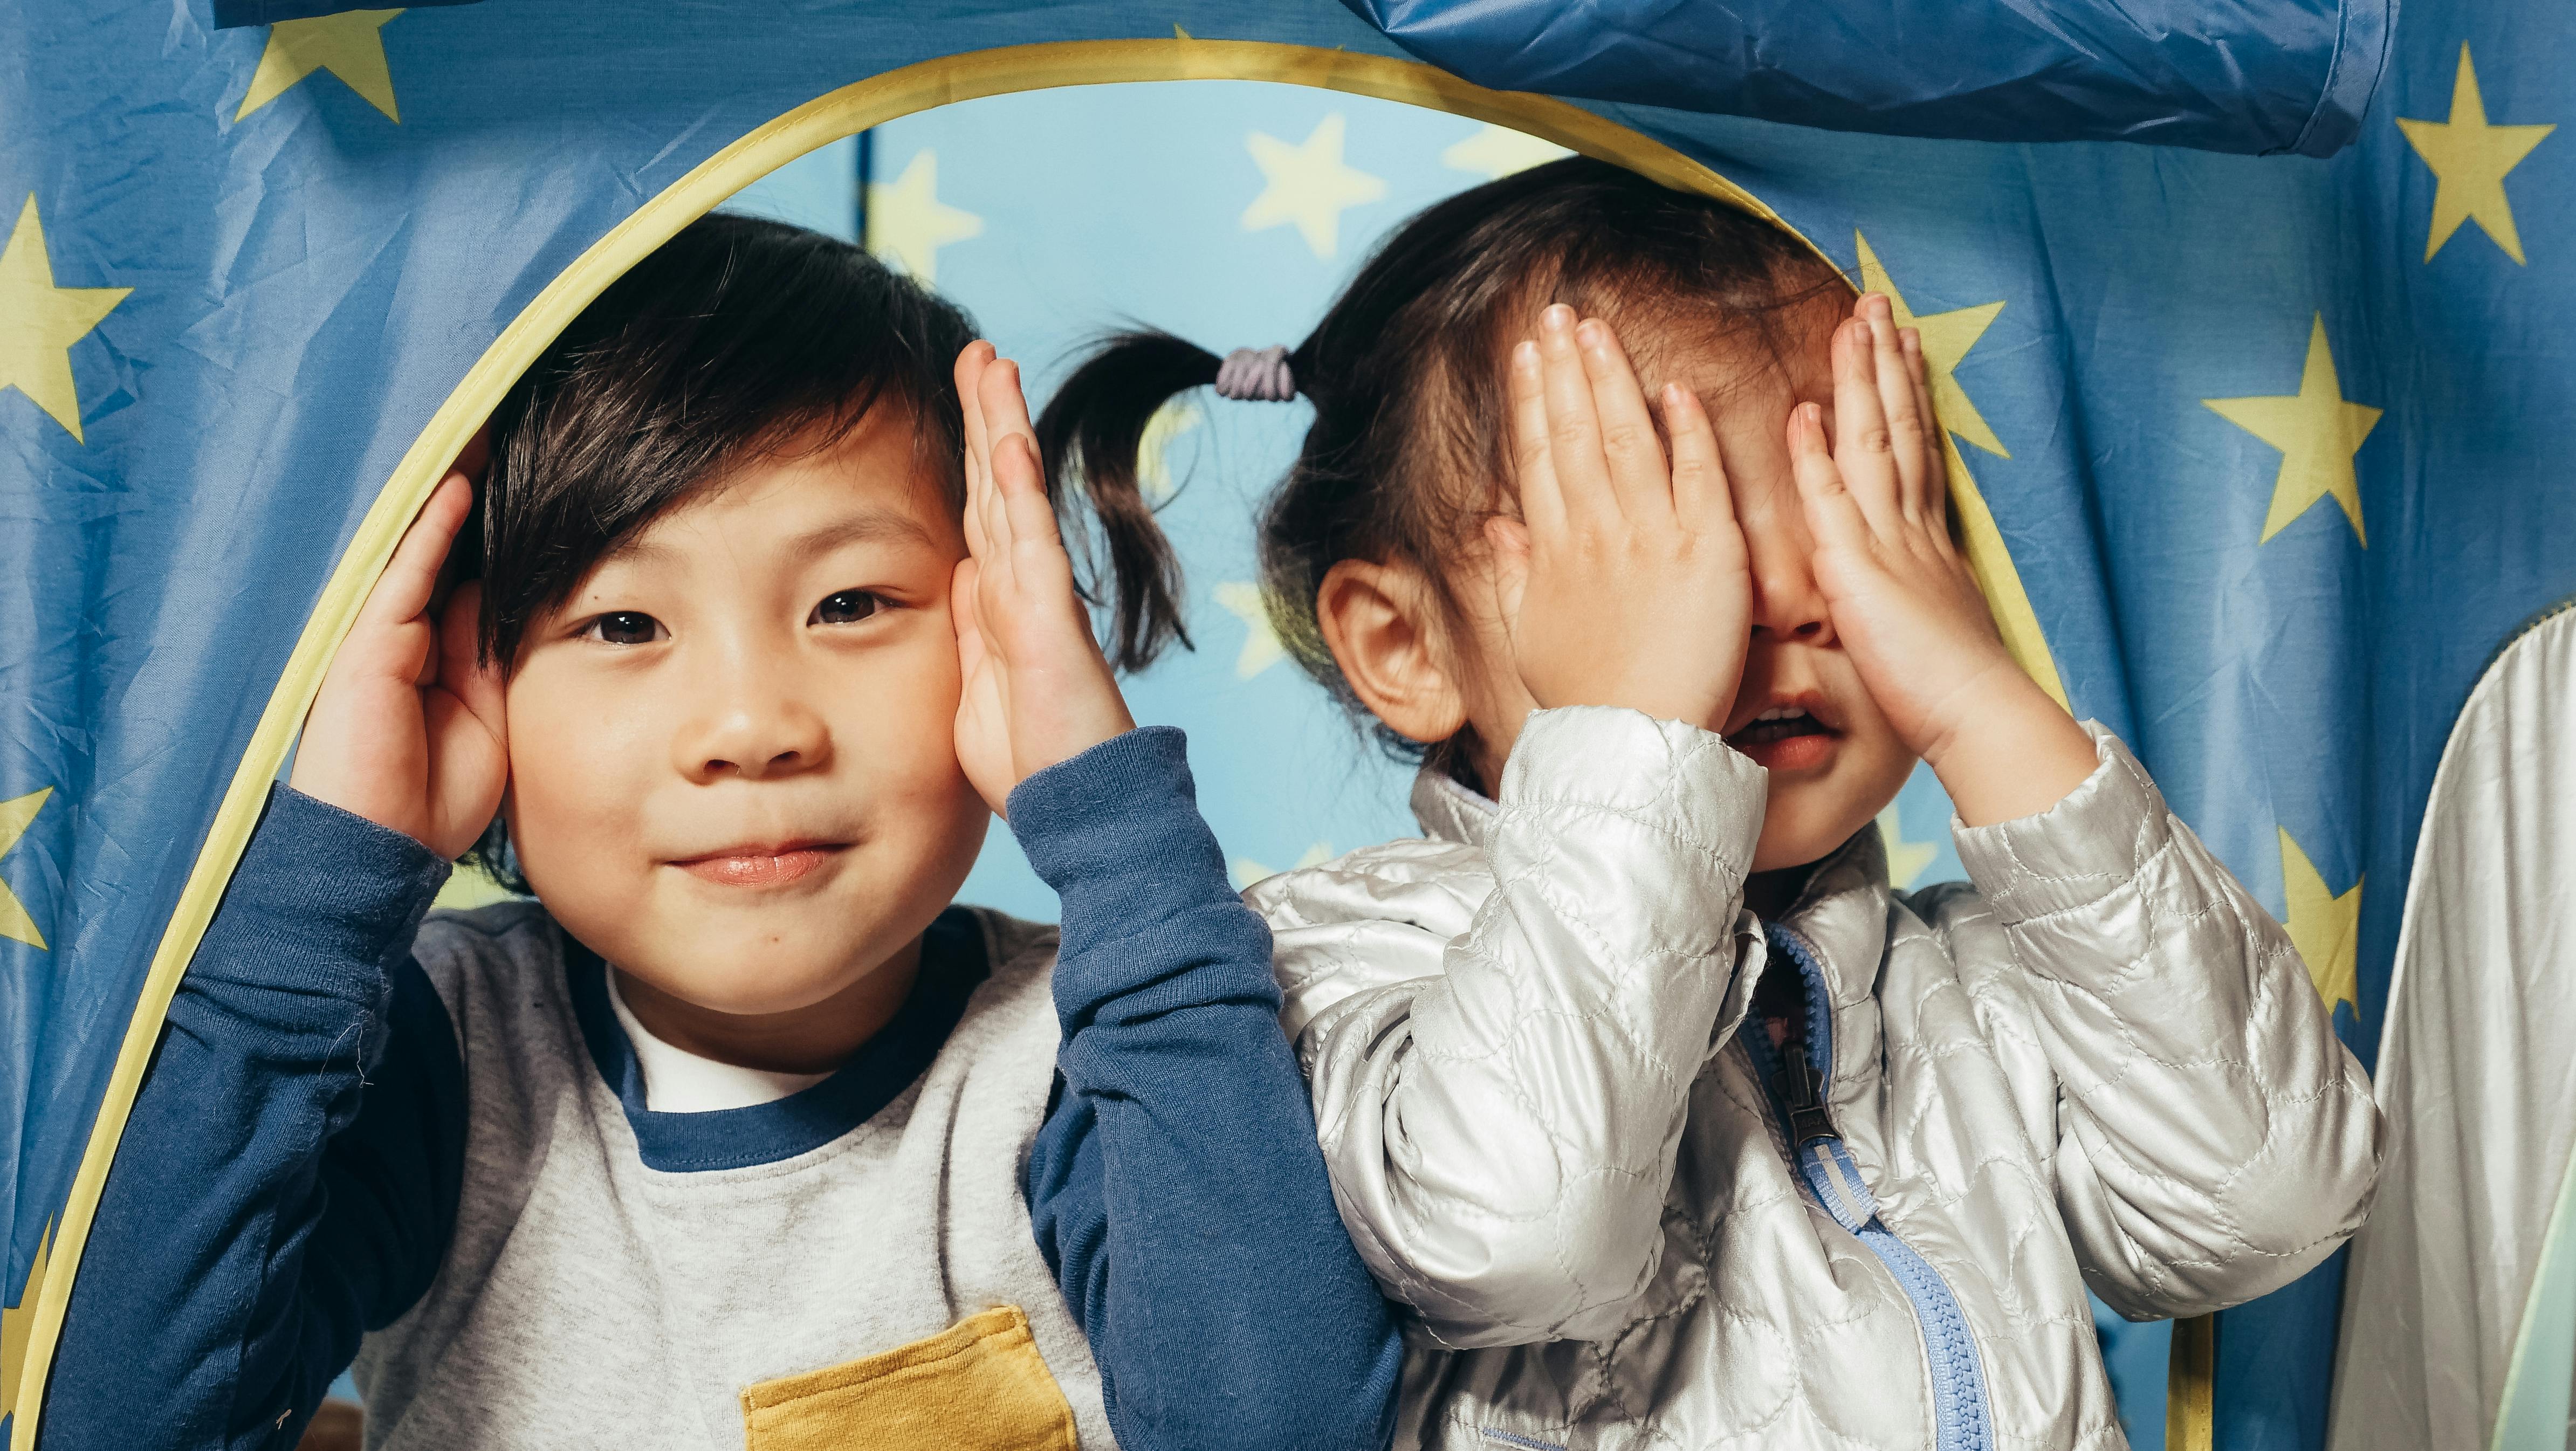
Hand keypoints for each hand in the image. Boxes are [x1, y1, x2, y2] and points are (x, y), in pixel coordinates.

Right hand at [289, 460, 507, 857]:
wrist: (379, 850)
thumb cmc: (434, 798)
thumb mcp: (492, 720)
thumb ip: (500, 662)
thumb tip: (520, 601)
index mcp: (438, 655)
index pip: (476, 576)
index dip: (509, 534)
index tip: (549, 485)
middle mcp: (407, 635)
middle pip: (450, 551)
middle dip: (483, 499)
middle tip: (518, 433)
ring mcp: (382, 636)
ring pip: (424, 549)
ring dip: (457, 496)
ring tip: (489, 435)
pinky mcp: (365, 643)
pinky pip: (405, 573)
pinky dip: (432, 531)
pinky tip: (459, 488)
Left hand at [950, 342, 1136, 815]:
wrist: (1082, 810)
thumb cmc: (1034, 764)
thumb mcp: (976, 690)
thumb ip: (973, 631)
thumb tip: (964, 576)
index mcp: (1003, 602)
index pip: (983, 511)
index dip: (973, 454)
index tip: (968, 398)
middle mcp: (1024, 588)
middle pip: (999, 483)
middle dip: (987, 415)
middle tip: (978, 352)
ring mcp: (1040, 598)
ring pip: (1014, 495)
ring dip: (1002, 427)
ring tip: (992, 365)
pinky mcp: (1050, 621)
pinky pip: (1030, 543)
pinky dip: (1018, 492)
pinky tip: (1008, 444)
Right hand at [1487, 305, 1749, 730]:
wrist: (1632, 746)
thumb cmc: (1585, 701)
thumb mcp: (1530, 638)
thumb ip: (1513, 577)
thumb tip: (1496, 527)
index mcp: (1554, 551)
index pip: (1540, 455)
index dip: (1534, 398)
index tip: (1528, 352)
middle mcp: (1597, 534)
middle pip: (1576, 432)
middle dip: (1565, 367)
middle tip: (1558, 313)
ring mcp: (1651, 539)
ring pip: (1627, 439)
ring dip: (1611, 378)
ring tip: (1596, 328)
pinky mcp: (1708, 555)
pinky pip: (1698, 478)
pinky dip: (1687, 432)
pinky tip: (1674, 389)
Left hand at [1790, 293, 2092, 823]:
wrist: (1979, 718)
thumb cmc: (1946, 689)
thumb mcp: (1924, 621)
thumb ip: (1903, 590)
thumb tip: (1895, 582)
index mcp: (1922, 540)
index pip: (1911, 449)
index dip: (1902, 393)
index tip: (1897, 344)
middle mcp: (1910, 529)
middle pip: (1899, 427)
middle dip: (1885, 362)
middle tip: (1878, 304)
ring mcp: (1888, 545)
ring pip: (1873, 444)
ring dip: (1859, 381)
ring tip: (1852, 323)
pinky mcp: (1860, 574)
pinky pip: (1834, 504)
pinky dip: (1818, 457)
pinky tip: (1806, 413)